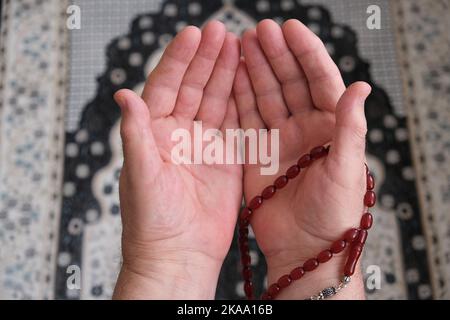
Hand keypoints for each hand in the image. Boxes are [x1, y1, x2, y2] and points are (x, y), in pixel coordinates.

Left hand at [113, 21, 241, 298]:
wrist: (178, 255)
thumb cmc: (151, 220)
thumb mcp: (139, 174)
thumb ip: (135, 134)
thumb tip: (124, 94)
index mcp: (154, 133)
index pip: (166, 86)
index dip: (179, 60)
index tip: (193, 34)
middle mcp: (179, 133)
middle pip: (194, 87)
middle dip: (206, 58)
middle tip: (221, 30)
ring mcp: (204, 144)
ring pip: (217, 100)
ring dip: (226, 73)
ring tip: (238, 45)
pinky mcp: (226, 158)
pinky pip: (235, 123)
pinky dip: (242, 100)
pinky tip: (248, 79)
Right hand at [233, 19, 370, 298]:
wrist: (305, 249)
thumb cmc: (334, 214)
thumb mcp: (347, 169)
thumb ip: (351, 128)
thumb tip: (361, 86)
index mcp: (330, 127)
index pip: (320, 80)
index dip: (306, 53)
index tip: (290, 29)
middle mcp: (305, 128)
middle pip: (289, 82)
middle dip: (275, 55)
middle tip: (258, 31)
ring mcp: (279, 140)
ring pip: (265, 96)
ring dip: (255, 70)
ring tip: (241, 45)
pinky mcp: (257, 154)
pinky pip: (247, 119)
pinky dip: (239, 98)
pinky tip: (232, 77)